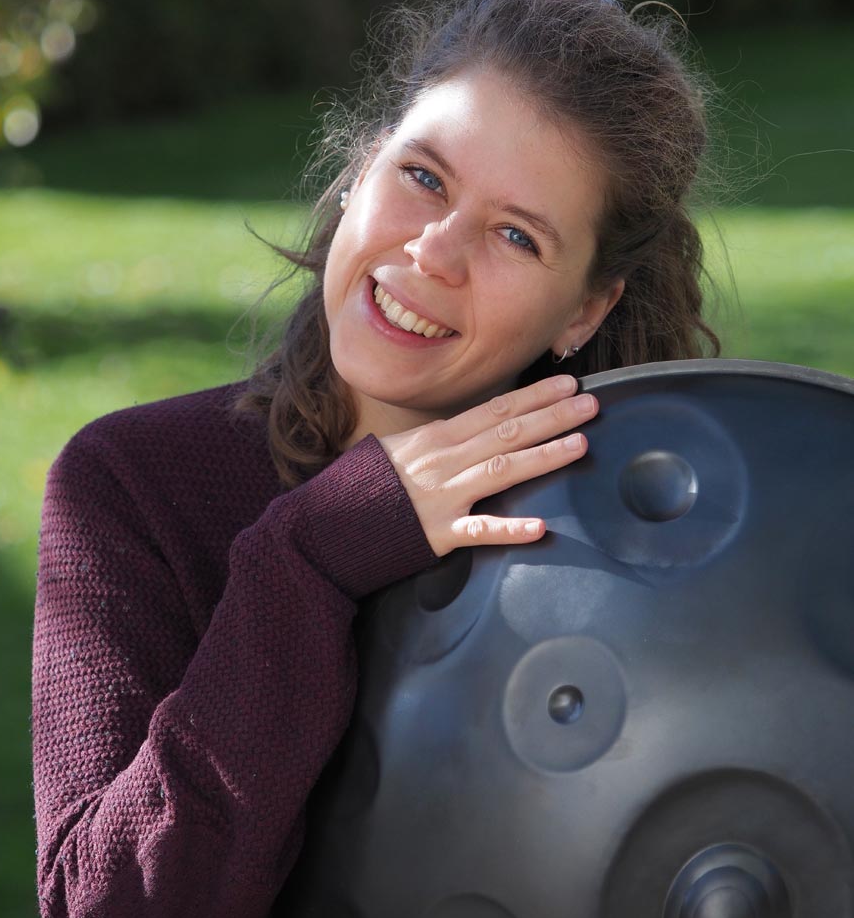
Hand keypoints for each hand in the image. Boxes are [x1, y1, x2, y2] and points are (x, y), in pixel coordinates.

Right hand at [379, 375, 597, 556]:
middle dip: (552, 416)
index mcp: (435, 437)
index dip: (534, 396)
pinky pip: (478, 530)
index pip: (494, 409)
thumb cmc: (364, 486)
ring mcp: (442, 496)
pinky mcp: (437, 533)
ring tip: (581, 444)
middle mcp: (443, 460)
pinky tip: (540, 527)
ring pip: (501, 469)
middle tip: (591, 403)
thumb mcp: (399, 449)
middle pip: (506, 432)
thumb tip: (474, 431)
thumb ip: (439, 441)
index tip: (567, 384)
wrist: (326, 523)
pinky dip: (509, 528)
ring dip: (544, 455)